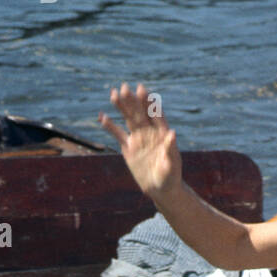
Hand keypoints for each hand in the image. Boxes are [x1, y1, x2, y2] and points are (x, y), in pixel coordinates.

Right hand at [99, 82, 181, 199]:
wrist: (161, 189)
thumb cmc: (170, 177)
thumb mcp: (171, 164)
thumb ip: (171, 149)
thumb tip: (173, 133)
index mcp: (162, 134)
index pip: (155, 114)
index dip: (149, 102)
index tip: (142, 89)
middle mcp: (150, 133)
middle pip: (139, 113)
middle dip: (132, 100)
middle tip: (125, 87)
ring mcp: (138, 139)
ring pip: (128, 119)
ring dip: (121, 107)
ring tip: (114, 93)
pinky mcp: (128, 148)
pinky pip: (117, 134)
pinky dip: (110, 126)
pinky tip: (102, 116)